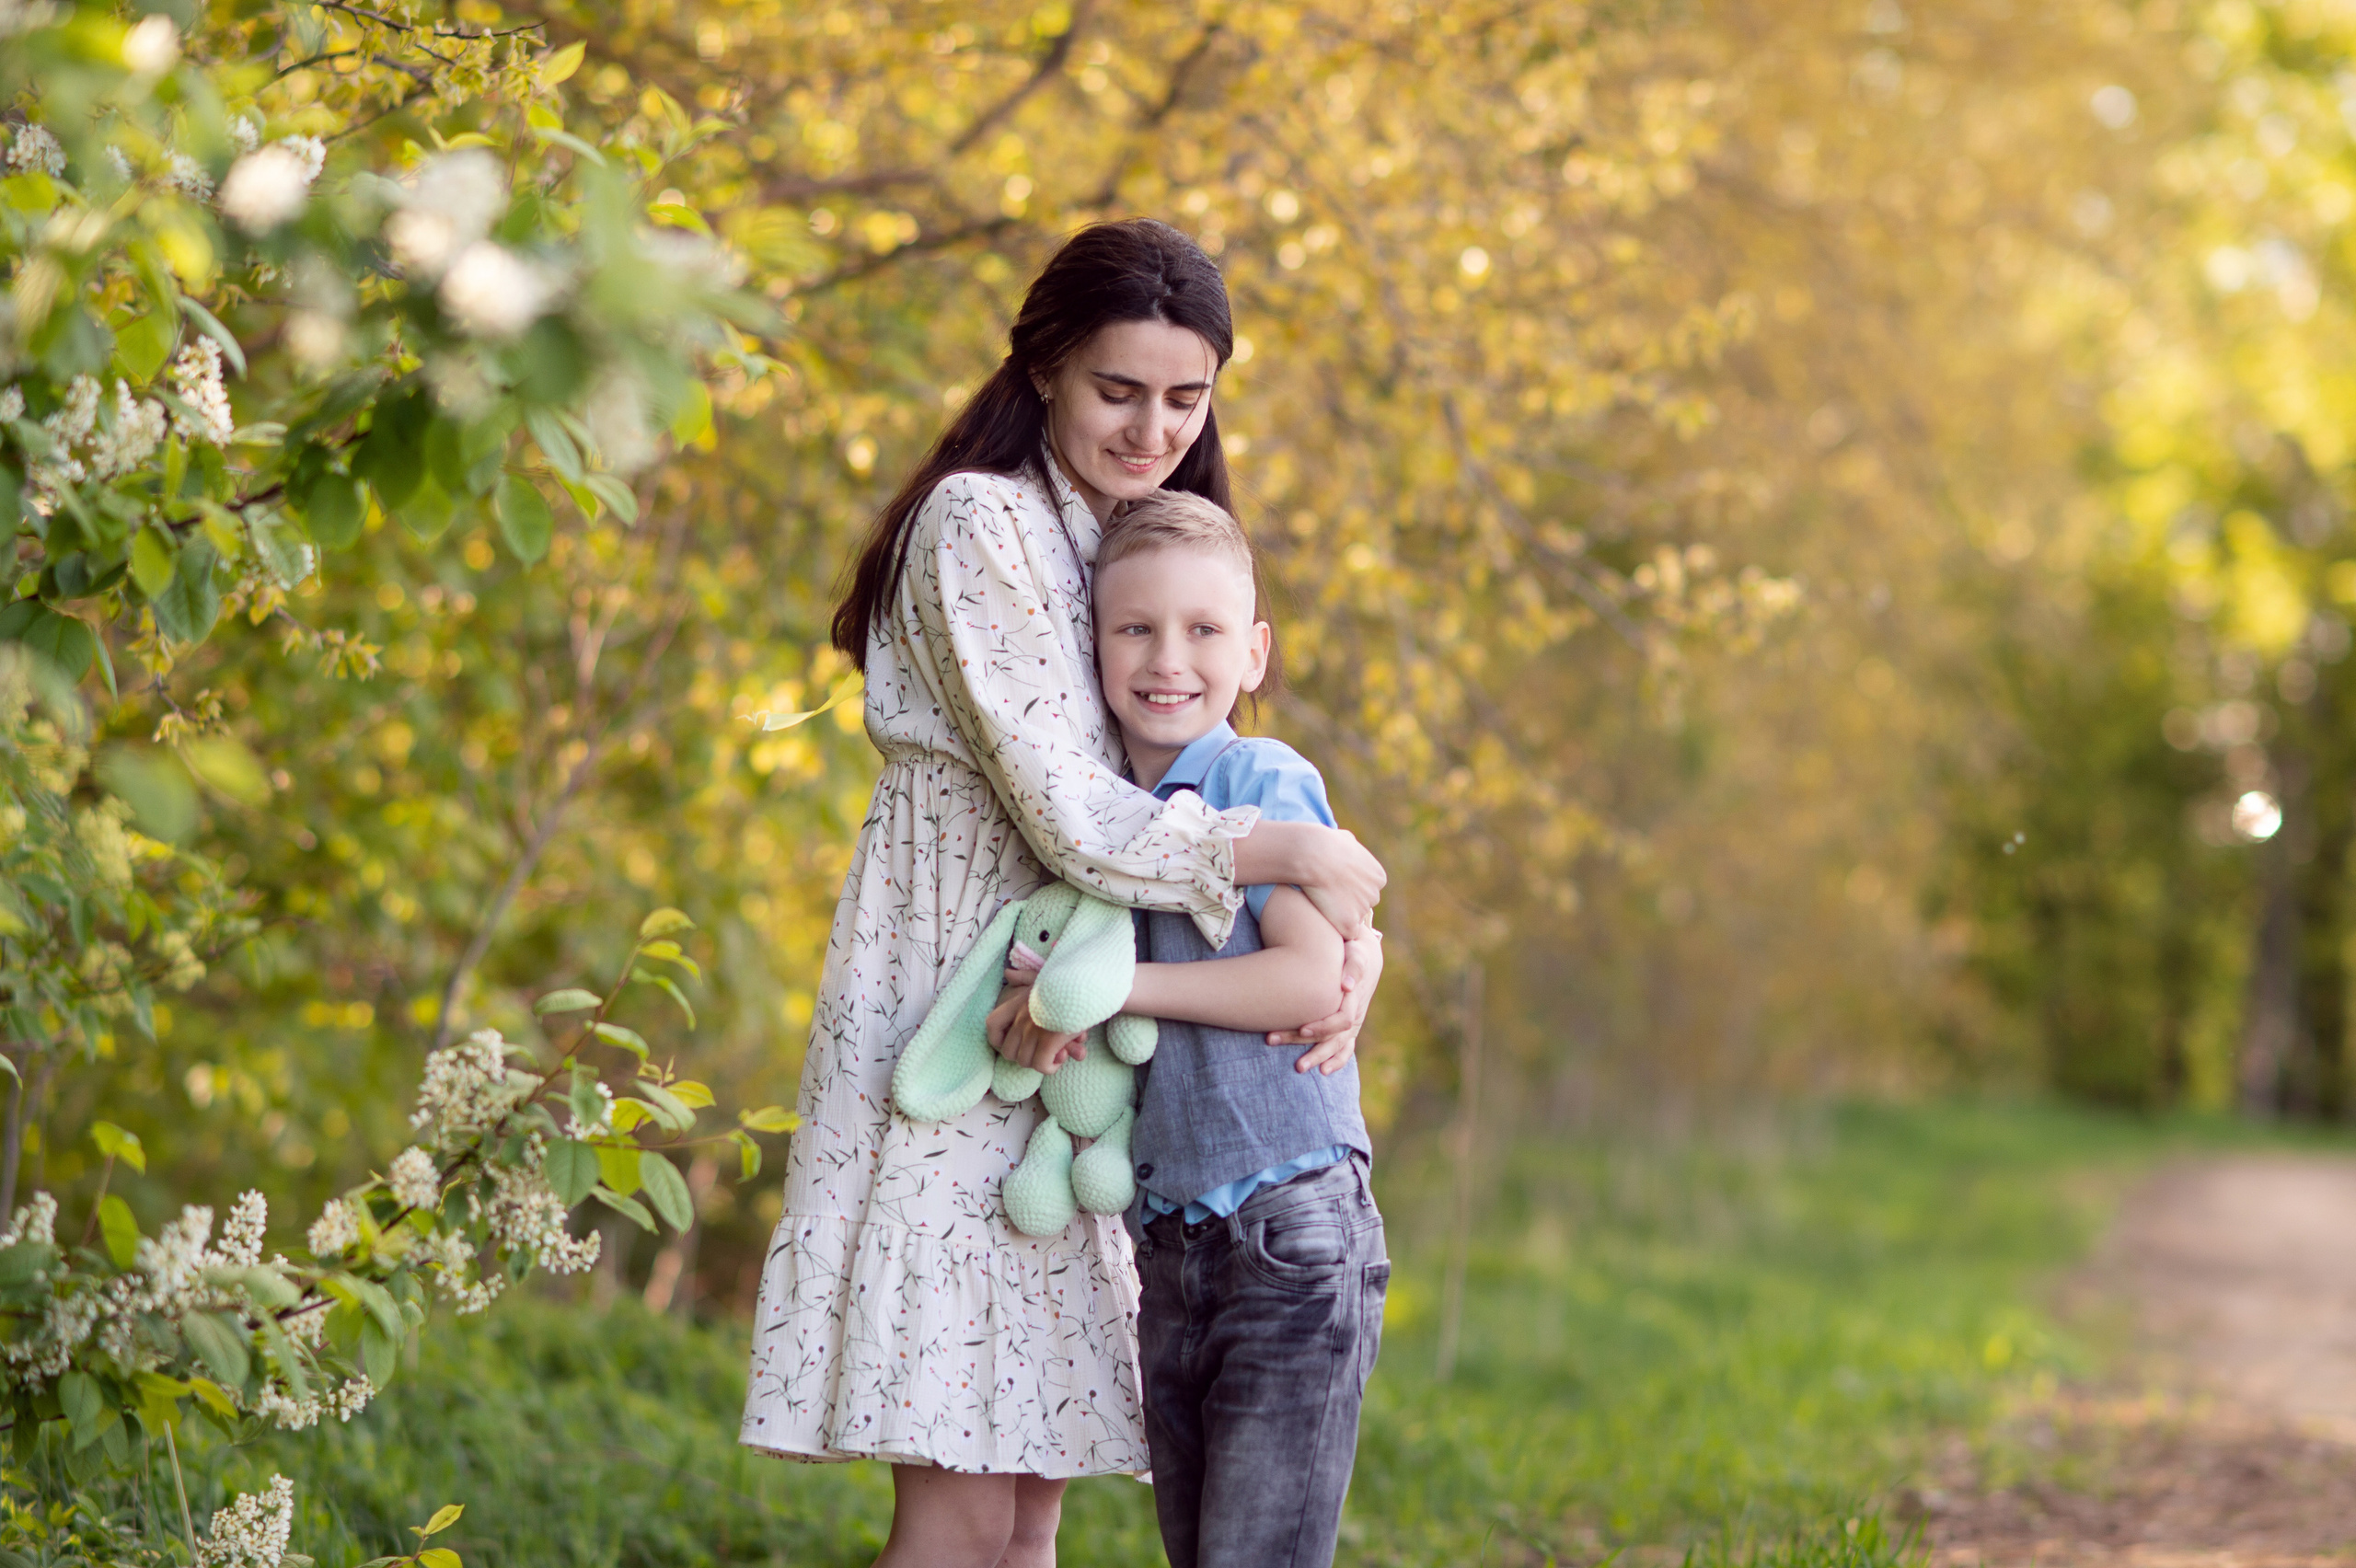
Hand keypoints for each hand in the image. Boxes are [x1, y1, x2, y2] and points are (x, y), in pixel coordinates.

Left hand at [986, 977, 1084, 1072]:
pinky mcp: (1049, 1041)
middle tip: (1042, 1051)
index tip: (1014, 1042)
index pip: (992, 1025)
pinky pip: (1042, 1066)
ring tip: (1057, 1053)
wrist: (1089, 985)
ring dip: (1041, 1062)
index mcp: (1018, 1002)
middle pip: (1009, 1051)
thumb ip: (1024, 977)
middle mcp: (1022, 1017)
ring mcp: (1034, 1030)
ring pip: (1026, 1062)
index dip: (999, 1039)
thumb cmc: (1068, 982)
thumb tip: (1007, 973)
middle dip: (1025, 1056)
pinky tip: (1064, 1056)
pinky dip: (1051, 1067)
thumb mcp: (1044, 976)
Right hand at [1234, 821, 1386, 938]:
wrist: (1312, 854)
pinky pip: (1344, 933)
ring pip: (1351, 920)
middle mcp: (1375, 895)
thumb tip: (1349, 846)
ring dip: (1338, 916)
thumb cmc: (1324, 843)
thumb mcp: (1345, 838)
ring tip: (1318, 903)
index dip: (1348, 889)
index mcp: (1378, 877)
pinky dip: (1333, 928)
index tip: (1333, 884)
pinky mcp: (1349, 925)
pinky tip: (1320, 915)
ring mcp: (1362, 911)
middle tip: (1324, 896)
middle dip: (1346, 904)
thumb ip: (1352, 848)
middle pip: (1361, 906)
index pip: (1366, 890)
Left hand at [1269, 928, 1381, 1074]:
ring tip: (1299, 1068)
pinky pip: (1345, 1048)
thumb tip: (1347, 985)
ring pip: (1337, 1045)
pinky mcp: (1348, 1027)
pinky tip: (1322, 1071)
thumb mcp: (1355, 952)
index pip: (1342, 1020)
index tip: (1302, 1029)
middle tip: (1296, 1063)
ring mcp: (1353, 1023)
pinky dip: (1337, 1060)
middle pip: (1336, 1038)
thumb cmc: (1352, 951)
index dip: (1323, 1026)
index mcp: (1355, 999)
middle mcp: (1355, 1014)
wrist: (1362, 955)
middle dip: (1315, 1050)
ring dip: (1319, 1057)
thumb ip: (1353, 965)